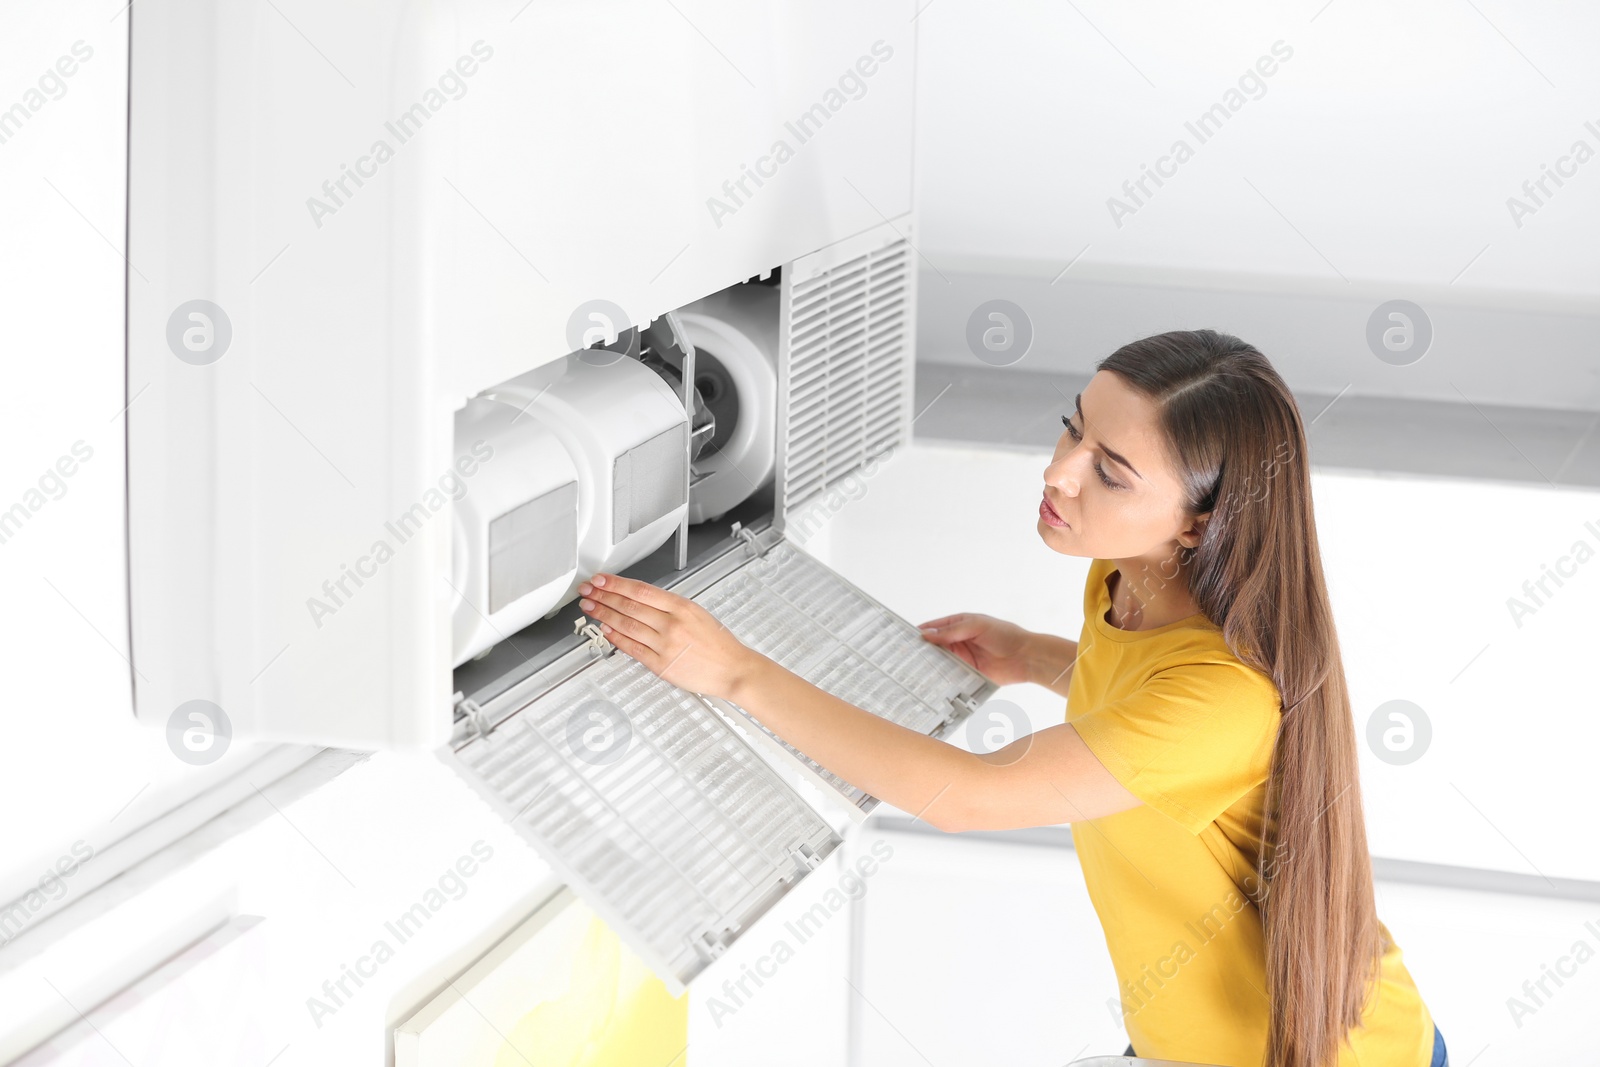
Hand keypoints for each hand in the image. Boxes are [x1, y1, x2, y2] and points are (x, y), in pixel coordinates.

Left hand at [576, 573, 758, 701]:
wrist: (733, 669)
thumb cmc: (719, 644)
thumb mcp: (697, 613)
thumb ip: (670, 606)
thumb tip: (641, 599)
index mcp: (682, 607)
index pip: (641, 590)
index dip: (616, 584)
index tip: (601, 580)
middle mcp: (672, 624)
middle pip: (630, 606)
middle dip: (604, 597)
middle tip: (588, 592)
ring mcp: (665, 645)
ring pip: (627, 625)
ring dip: (604, 615)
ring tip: (591, 608)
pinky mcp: (661, 665)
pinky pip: (633, 649)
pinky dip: (617, 638)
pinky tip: (606, 630)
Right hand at [916, 612, 1036, 686]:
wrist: (1025, 657)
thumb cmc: (1005, 635)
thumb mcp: (976, 626)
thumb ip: (952, 631)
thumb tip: (928, 635)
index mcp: (959, 625)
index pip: (934, 627)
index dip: (920, 632)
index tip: (904, 638)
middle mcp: (959, 641)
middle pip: (934, 646)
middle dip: (921, 651)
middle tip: (904, 657)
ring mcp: (963, 658)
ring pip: (941, 662)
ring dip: (930, 666)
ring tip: (913, 670)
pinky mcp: (968, 674)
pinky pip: (951, 676)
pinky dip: (942, 678)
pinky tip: (932, 682)